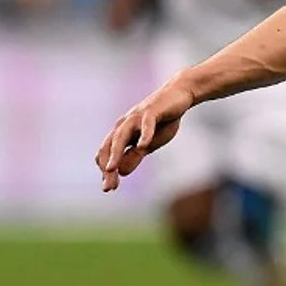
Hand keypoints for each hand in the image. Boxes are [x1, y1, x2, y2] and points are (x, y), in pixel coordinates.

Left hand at [96, 77, 194, 191]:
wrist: (179, 96)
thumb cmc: (163, 121)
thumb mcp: (149, 144)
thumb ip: (134, 156)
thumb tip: (121, 172)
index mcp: (122, 133)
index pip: (107, 153)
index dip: (107, 171)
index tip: (110, 189)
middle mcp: (124, 124)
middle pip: (110, 146)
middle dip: (108, 167)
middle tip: (109, 187)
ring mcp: (137, 117)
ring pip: (121, 135)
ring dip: (116, 153)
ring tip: (112, 169)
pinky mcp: (152, 111)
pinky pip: (146, 124)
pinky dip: (144, 134)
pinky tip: (143, 145)